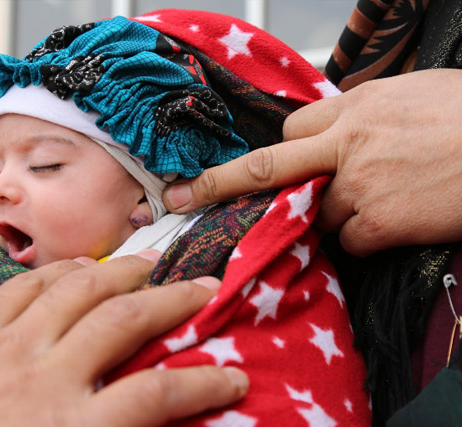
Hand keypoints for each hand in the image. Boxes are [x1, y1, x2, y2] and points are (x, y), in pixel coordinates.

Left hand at [0, 253, 247, 425]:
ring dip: (122, 273)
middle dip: (174, 300)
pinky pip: (26, 286)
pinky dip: (61, 273)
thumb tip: (114, 420)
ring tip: (148, 263)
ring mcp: (2, 341)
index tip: (234, 376)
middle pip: (126, 319)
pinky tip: (77, 268)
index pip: (157, 398)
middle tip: (204, 287)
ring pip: (79, 288)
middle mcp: (42, 374)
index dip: (205, 385)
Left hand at [163, 69, 461, 255]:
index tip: (255, 171)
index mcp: (354, 108)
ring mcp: (359, 186)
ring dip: (333, 216)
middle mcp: (346, 146)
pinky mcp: (378, 223)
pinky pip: (348, 241)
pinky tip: (398, 221)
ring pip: (315, 214)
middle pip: (265, 166)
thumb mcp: (410, 95)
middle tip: (177, 197)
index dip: (277, 154)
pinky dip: (363, 239)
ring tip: (383, 199)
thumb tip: (335, 130)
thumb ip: (362, 114)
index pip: (289, 133)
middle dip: (215, 182)